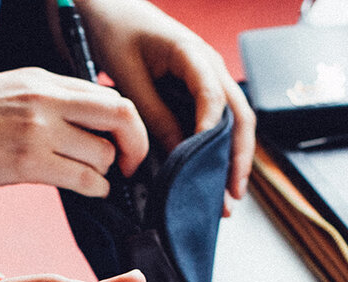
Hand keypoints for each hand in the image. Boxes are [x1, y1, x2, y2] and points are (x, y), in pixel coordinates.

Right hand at [0, 68, 150, 196]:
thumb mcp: (1, 97)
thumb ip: (40, 105)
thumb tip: (76, 127)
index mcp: (39, 79)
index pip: (107, 94)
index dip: (128, 124)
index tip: (125, 145)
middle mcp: (43, 96)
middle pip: (120, 115)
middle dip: (136, 146)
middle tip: (130, 168)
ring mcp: (35, 128)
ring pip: (103, 152)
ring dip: (107, 174)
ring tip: (96, 184)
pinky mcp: (24, 161)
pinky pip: (83, 177)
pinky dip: (95, 190)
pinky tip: (88, 194)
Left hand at [72, 0, 256, 211]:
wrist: (109, 8)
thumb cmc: (115, 31)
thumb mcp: (128, 76)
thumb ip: (153, 114)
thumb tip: (175, 155)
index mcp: (193, 54)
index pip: (214, 97)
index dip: (211, 133)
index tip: (204, 164)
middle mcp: (210, 66)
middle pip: (238, 114)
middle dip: (237, 157)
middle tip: (231, 195)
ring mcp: (208, 78)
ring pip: (233, 122)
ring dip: (232, 158)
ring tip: (227, 196)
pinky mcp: (199, 90)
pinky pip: (217, 121)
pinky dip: (218, 150)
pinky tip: (214, 175)